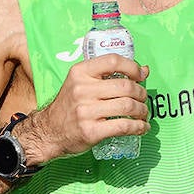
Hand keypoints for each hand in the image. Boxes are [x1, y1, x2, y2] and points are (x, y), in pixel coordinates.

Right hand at [27, 54, 148, 161]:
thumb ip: (108, 76)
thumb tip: (144, 71)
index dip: (132, 67)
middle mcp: (82, 89)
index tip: (141, 76)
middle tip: (142, 99)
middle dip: (141, 93)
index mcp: (80, 73)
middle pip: (125, 86)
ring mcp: (86, 111)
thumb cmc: (69, 106)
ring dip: (142, 111)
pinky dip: (138, 127)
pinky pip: (123, 126)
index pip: (113, 61)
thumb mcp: (81, 83)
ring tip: (142, 114)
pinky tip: (141, 128)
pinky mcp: (91, 131)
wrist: (49, 131)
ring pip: (127, 106)